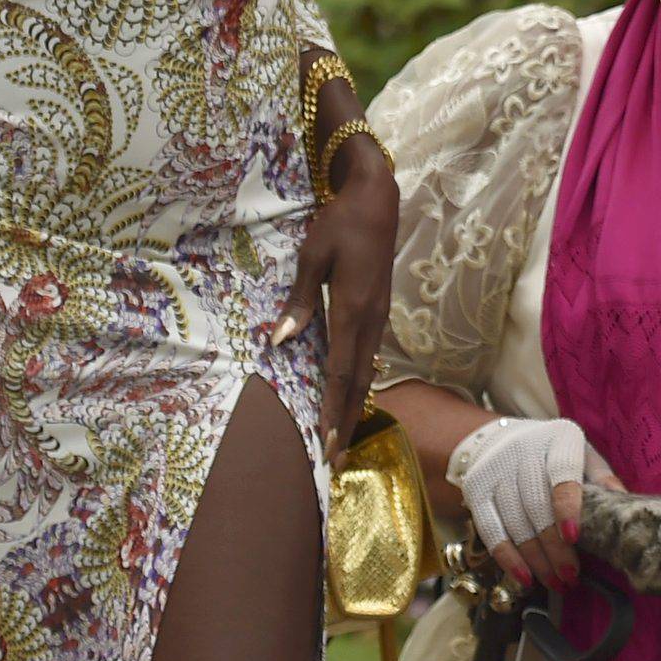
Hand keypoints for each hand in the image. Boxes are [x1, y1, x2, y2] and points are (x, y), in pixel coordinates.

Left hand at [273, 139, 397, 465]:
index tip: (324, 439)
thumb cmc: (340, 224)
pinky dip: (359, 382)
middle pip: (357, 380)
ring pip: (367, 371)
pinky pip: (370, 355)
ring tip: (342, 436)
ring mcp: (379, 316)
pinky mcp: (380, 310)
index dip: (331, 406)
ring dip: (353, 405)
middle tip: (335, 458)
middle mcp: (370, 319)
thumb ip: (299, 300)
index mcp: (351, 308)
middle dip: (345, 420)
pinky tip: (351, 394)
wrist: (377, 201)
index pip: (340, 369)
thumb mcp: (312, 255)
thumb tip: (281, 339)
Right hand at [447, 416, 622, 592]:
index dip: (567, 505)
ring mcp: (495, 469)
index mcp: (558, 438)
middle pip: (536, 504)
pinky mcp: (475, 489)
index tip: (574, 537)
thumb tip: (624, 508)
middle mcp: (522, 449)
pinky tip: (525, 578)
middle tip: (571, 577)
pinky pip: (489, 529)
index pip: (562, 471)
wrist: (502, 441)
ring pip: (514, 521)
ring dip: (536, 559)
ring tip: (556, 583)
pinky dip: (507, 558)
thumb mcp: (583, 457)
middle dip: (554, 547)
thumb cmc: (555, 456)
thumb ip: (602, 479)